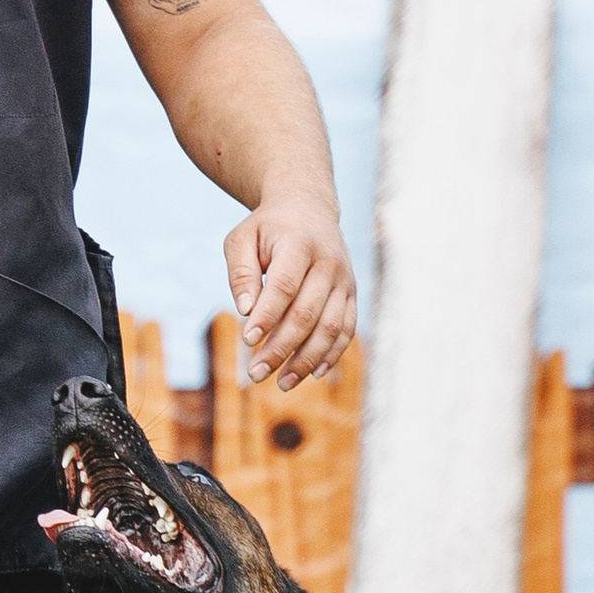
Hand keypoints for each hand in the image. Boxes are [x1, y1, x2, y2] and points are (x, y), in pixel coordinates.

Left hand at [225, 199, 355, 392]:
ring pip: (331, 327)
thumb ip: (241, 272)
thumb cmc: (267, 229)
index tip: (248, 340)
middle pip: (307, 313)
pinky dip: (332, 354)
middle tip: (256, 373)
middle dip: (281, 347)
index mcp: (299, 244)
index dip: (267, 315)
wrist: (308, 209)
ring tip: (282, 383)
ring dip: (306, 359)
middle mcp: (328, 262)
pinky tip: (312, 374)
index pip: (284, 286)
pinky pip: (346, 329)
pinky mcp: (352, 294)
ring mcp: (344, 279)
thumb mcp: (242, 238)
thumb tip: (245, 310)